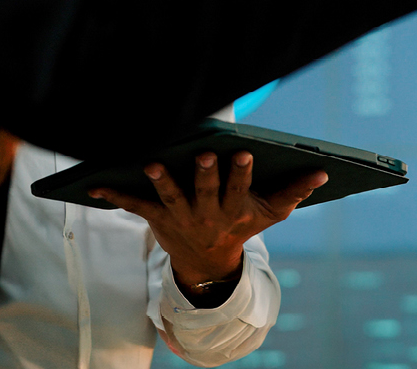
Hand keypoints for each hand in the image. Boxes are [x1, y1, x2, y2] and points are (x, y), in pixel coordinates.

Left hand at [89, 151, 325, 299]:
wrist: (207, 262)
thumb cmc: (241, 224)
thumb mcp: (270, 213)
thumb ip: (295, 192)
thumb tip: (322, 172)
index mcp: (235, 210)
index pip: (239, 190)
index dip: (240, 174)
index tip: (242, 154)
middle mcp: (207, 214)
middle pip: (205, 192)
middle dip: (205, 174)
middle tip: (203, 155)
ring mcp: (180, 217)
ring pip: (169, 197)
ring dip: (161, 180)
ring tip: (152, 163)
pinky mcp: (156, 219)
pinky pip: (134, 206)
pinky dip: (114, 194)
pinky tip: (94, 184)